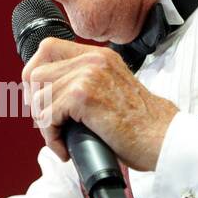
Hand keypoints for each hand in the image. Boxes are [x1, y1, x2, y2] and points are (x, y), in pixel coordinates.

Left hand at [21, 39, 179, 171]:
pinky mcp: (83, 96)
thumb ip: (84, 83)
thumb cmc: (139, 124)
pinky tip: (65, 148)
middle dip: (36, 104)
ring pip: (39, 98)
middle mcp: (92, 59)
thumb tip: (45, 95)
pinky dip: (51, 137)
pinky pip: (47, 116)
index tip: (41, 100)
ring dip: (45, 125)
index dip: (35, 75)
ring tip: (62, 141)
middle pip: (36, 74)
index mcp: (98, 55)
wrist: (162, 138)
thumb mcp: (110, 89)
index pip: (47, 49)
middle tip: (52, 125)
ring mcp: (87, 75)